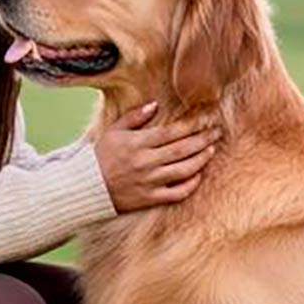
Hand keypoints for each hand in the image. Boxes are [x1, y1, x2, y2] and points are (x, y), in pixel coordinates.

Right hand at [93, 102, 222, 213]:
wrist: (87, 187)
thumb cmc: (101, 156)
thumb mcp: (114, 131)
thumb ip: (135, 117)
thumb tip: (155, 105)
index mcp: (138, 143)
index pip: (172, 132)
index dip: (192, 125)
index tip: (206, 119)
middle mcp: (146, 162)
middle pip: (182, 149)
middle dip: (203, 139)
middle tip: (216, 132)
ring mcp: (149, 182)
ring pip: (184, 170)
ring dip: (201, 159)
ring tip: (211, 150)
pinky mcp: (150, 199)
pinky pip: (176, 193)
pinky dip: (190, 185)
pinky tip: (198, 175)